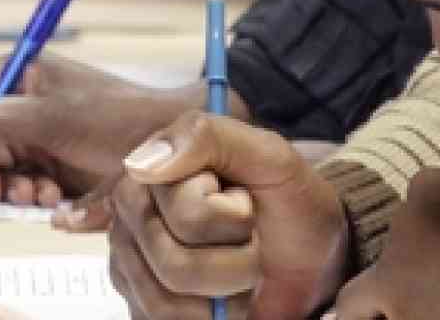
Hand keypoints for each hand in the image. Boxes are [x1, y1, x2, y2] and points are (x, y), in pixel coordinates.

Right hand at [0, 54, 198, 207]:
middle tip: (0, 191)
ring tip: (38, 195)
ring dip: (6, 188)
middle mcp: (19, 105)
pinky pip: (17, 189)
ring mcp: (32, 138)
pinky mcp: (47, 169)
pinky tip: (55, 201)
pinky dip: (28, 199)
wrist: (168, 150)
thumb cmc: (119, 118)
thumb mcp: (56, 115)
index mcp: (18, 74)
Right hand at [98, 112, 347, 319]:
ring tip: (242, 270)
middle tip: (251, 239)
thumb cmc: (291, 205)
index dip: (236, 220)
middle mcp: (129, 215)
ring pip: (170, 302)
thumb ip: (208, 137)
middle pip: (176, 266)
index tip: (249, 201)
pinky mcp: (138, 303)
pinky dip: (210, 318)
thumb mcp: (269, 157)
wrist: (310, 257)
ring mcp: (128, 263)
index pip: (189, 215)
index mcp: (154, 169)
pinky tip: (223, 297)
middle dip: (236, 262)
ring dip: (226, 295)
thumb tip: (140, 164)